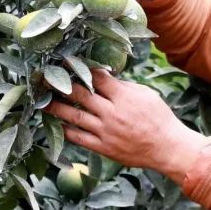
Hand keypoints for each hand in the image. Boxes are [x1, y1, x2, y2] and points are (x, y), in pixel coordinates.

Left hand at [41, 69, 210, 182]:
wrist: (168, 148)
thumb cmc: (159, 117)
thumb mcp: (145, 94)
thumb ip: (122, 86)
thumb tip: (103, 76)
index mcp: (123, 96)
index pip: (96, 77)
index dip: (80, 67)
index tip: (65, 61)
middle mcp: (111, 113)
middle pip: (80, 94)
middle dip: (61, 85)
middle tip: (44, 78)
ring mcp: (106, 132)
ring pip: (74, 116)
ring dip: (56, 107)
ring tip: (42, 101)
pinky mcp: (104, 148)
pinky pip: (79, 138)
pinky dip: (65, 130)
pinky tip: (56, 123)